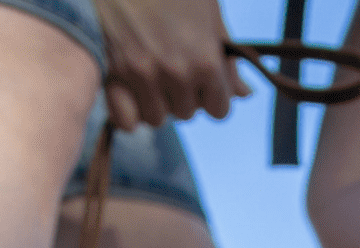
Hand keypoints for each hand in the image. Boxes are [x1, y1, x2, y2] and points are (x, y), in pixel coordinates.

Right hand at [90, 0, 250, 128]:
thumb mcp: (210, 14)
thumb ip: (228, 59)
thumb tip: (245, 94)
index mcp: (206, 61)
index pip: (219, 110)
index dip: (214, 96)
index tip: (205, 83)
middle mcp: (176, 74)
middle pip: (187, 113)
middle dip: (185, 95)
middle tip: (174, 68)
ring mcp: (142, 77)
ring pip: (157, 118)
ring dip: (158, 103)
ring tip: (153, 76)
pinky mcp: (114, 75)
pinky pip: (127, 121)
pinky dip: (131, 113)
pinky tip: (133, 94)